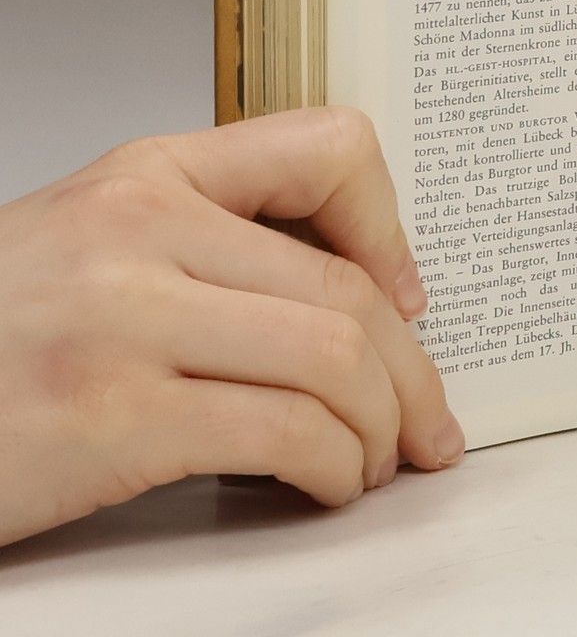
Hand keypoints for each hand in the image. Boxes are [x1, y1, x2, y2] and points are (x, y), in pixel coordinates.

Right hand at [0, 107, 462, 548]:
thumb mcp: (88, 249)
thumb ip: (200, 249)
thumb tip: (345, 305)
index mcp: (146, 175)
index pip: (328, 149)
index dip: (392, 228)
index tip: (405, 299)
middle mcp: (141, 229)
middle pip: (345, 289)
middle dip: (411, 371)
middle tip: (428, 423)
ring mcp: (126, 320)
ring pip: (334, 359)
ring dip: (381, 427)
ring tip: (375, 462)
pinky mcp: (114, 417)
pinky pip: (285, 433)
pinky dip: (333, 469)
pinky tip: (325, 486)